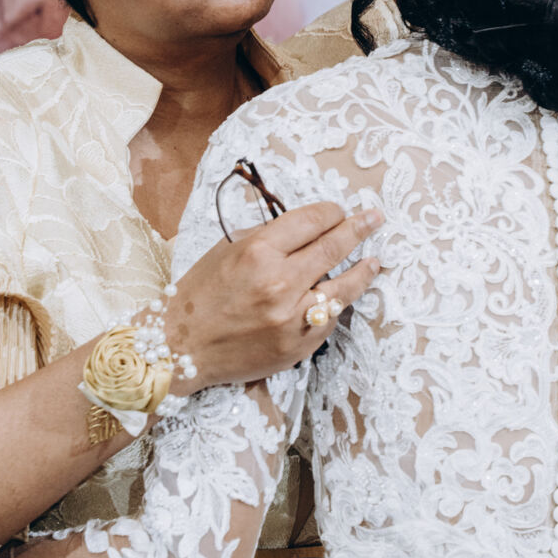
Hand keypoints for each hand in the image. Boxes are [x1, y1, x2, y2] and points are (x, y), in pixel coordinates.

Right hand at [163, 203, 384, 389]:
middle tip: (374, 218)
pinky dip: (338, 304)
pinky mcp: (298, 345)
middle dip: (358, 229)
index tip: (339, 210)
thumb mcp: (227, 250)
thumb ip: (268, 236)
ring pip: (344, 288)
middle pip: (333, 248)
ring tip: (376, 260)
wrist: (181, 347)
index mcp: (258, 252)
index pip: (312, 221)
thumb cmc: (200, 293)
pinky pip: (330, 319)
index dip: (331, 212)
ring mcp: (292, 318)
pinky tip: (344, 294)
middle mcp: (279, 283)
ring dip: (364, 270)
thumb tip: (306, 225)